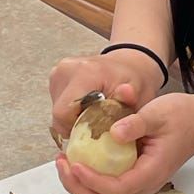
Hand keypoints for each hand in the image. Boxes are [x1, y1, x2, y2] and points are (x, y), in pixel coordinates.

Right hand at [48, 49, 164, 144]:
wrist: (129, 63)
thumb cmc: (134, 81)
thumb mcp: (138, 94)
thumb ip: (126, 105)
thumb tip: (122, 108)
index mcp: (85, 73)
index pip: (63, 113)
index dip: (77, 129)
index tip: (96, 131)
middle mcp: (66, 70)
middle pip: (59, 115)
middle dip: (76, 125)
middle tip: (98, 124)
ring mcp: (58, 72)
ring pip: (58, 112)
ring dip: (74, 119)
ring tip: (94, 113)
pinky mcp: (55, 77)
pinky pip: (59, 104)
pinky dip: (72, 111)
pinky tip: (87, 107)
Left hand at [56, 88, 193, 193]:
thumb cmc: (182, 116)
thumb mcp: (159, 113)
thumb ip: (136, 122)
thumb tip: (112, 131)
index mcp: (151, 173)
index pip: (116, 189)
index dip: (92, 181)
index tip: (74, 164)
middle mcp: (144, 185)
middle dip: (78, 188)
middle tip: (62, 163)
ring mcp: (140, 183)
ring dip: (81, 186)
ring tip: (65, 163)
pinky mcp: (135, 176)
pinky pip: (108, 188)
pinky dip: (90, 180)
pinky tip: (79, 161)